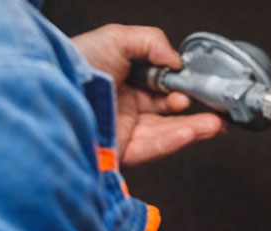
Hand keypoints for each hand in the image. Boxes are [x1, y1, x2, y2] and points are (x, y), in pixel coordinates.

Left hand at [71, 24, 226, 166]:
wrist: (53, 95)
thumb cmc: (74, 66)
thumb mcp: (115, 37)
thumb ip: (151, 42)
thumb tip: (176, 61)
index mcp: (118, 81)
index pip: (157, 86)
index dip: (178, 84)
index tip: (194, 82)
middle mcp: (120, 107)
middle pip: (165, 112)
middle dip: (193, 111)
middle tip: (214, 106)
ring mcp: (121, 130)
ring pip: (166, 131)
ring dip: (195, 127)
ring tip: (218, 123)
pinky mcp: (120, 152)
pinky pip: (155, 146)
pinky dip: (178, 139)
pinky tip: (196, 130)